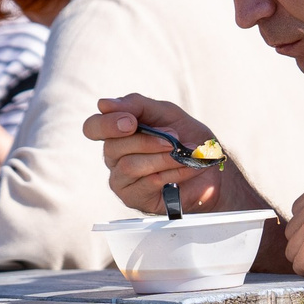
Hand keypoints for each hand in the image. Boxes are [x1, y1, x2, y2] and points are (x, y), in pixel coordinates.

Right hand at [83, 93, 237, 214]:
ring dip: (162, 157)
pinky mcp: (135, 199)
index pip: (93, 128)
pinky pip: (147, 183)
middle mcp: (114, 157)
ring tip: (184, 154)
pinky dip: (172, 172)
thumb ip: (136, 105)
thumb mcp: (165, 113)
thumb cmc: (186, 138)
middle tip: (174, 138)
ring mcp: (122, 180)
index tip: (131, 122)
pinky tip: (187, 168)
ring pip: (129, 166)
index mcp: (116, 133)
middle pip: (113, 147)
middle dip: (147, 141)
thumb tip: (103, 104)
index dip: (107, 124)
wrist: (210, 166)